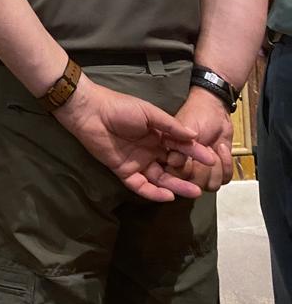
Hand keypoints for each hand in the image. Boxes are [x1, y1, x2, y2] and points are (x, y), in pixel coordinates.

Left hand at [55, 75, 215, 202]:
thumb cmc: (121, 107)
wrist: (91, 112)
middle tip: (205, 183)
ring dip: (176, 186)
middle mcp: (150, 149)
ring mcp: (137, 161)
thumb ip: (170, 126)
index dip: (195, 152)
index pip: (180, 145)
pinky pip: (141, 185)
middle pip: (172, 165)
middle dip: (188, 174)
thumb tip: (194, 136)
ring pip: (160, 178)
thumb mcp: (149, 113)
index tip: (212, 159)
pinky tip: (169, 196)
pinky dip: (154, 192)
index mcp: (157, 133)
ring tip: (194, 192)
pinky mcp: (124, 171)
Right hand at [164, 87, 233, 191]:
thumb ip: (179, 145)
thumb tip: (173, 162)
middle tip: (206, 148)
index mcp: (172, 156)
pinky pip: (224, 179)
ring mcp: (202, 169)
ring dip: (218, 166)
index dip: (187, 171)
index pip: (176, 178)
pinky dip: (227, 164)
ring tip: (214, 147)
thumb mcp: (186, 127)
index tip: (192, 160)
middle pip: (195, 184)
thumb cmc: (198, 113)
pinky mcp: (217, 170)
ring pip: (211, 185)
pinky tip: (222, 148)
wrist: (217, 109)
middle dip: (205, 167)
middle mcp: (186, 167)